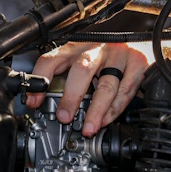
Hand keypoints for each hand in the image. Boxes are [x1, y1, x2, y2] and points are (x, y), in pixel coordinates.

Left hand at [26, 43, 148, 136]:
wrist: (136, 43)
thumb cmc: (104, 57)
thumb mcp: (78, 61)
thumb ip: (59, 77)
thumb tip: (38, 102)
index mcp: (75, 47)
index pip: (52, 59)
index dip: (40, 79)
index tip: (33, 102)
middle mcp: (96, 48)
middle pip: (82, 70)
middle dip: (72, 96)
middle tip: (64, 117)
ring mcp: (118, 55)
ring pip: (106, 85)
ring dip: (96, 110)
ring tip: (88, 128)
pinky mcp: (137, 64)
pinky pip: (125, 91)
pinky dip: (114, 110)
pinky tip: (105, 120)